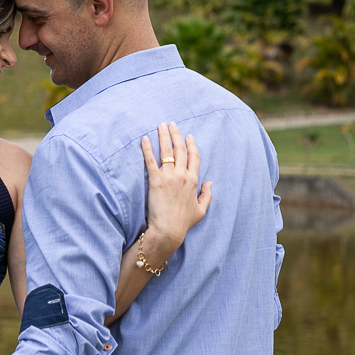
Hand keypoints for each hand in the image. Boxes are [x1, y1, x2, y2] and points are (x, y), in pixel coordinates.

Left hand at [140, 121, 211, 264]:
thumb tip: (210, 183)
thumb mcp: (201, 210)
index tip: (188, 135)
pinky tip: (144, 139)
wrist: (168, 231)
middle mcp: (182, 176)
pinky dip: (147, 149)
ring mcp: (169, 177)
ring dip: (163, 136)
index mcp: (194, 181)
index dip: (192, 144)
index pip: (195, 157)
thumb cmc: (183, 223)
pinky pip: (150, 161)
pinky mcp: (155, 181)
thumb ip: (206, 195)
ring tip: (160, 125)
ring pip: (167, 151)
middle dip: (176, 134)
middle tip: (171, 124)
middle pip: (180, 150)